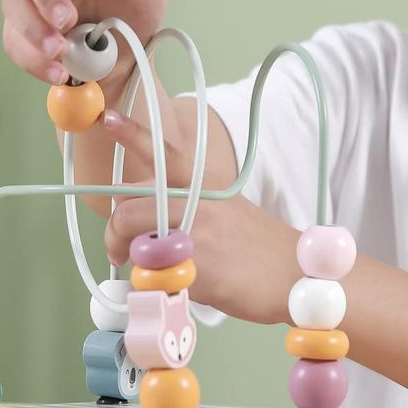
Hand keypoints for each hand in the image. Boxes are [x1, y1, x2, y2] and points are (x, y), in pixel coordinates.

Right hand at [1, 0, 172, 85]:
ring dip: (33, 28)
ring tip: (60, 52)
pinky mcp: (20, 34)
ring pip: (14, 4)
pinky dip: (33, 59)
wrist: (122, 59)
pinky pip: (14, 42)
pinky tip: (59, 73)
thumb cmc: (134, 14)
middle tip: (66, 20)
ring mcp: (31, 4)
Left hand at [100, 107, 301, 324]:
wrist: (296, 273)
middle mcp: (198, 203)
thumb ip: (184, 208)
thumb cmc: (257, 246)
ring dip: (127, 261)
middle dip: (114, 234)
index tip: (110, 119)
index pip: (165, 154)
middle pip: (128, 209)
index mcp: (203, 186)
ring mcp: (198, 234)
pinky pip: (152, 277)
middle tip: (120, 252)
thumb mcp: (224, 210)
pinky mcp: (198, 269)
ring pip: (133, 243)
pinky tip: (176, 288)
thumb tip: (142, 224)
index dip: (134, 135)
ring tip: (144, 273)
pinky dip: (154, 287)